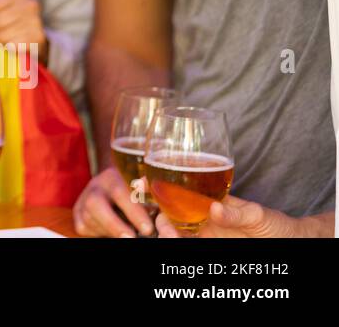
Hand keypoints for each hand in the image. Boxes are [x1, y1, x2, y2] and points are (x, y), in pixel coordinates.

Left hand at [0, 0, 46, 60]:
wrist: (34, 36)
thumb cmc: (12, 18)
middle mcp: (31, 5)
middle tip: (1, 28)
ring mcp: (36, 22)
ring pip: (3, 35)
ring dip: (1, 38)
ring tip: (8, 35)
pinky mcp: (38, 39)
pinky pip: (12, 46)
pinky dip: (10, 47)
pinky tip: (15, 43)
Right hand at [73, 167, 153, 236]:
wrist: (105, 186)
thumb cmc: (129, 189)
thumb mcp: (139, 185)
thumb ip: (149, 192)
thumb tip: (164, 200)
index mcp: (112, 178)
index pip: (121, 192)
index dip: (133, 212)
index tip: (147, 228)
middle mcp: (94, 188)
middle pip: (96, 205)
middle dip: (113, 224)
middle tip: (131, 237)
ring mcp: (82, 201)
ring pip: (91, 220)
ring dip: (111, 230)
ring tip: (127, 232)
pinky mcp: (76, 215)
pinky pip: (86, 229)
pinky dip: (100, 232)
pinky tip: (110, 229)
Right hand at [155, 195, 308, 237]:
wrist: (292, 244)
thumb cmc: (276, 225)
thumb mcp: (258, 215)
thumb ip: (236, 212)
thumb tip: (214, 208)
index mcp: (210, 202)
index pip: (181, 194)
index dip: (160, 190)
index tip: (145, 186)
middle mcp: (203, 218)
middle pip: (171, 216)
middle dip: (160, 218)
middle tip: (163, 228)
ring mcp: (205, 235)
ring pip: (176, 233)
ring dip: (167, 234)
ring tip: (168, 237)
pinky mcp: (208, 249)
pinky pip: (188, 247)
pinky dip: (178, 244)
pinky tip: (172, 242)